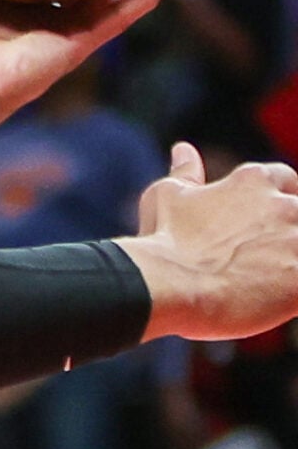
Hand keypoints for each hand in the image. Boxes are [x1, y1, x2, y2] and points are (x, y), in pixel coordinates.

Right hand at [122, 144, 297, 341]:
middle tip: (265, 255)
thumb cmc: (164, 240)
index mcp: (254, 182)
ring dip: (290, 261)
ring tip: (266, 278)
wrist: (167, 284)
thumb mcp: (167, 196)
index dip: (278, 197)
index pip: (285, 180)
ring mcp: (297, 243)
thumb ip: (184, 172)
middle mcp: (284, 207)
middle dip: (288, 232)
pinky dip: (291, 292)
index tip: (266, 217)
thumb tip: (183, 149)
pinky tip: (272, 298)